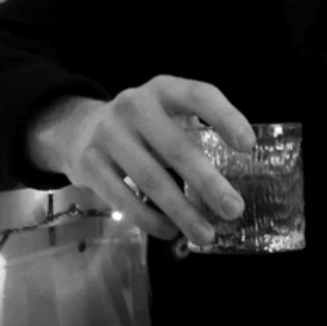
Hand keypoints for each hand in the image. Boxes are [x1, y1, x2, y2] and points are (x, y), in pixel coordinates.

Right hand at [24, 76, 253, 243]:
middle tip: (234, 209)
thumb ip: (195, 137)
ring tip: (206, 234)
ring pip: (150, 178)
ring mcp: (107, 134)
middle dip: (208, 183)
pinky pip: (122, 197)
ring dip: (182, 210)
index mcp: (163, 90)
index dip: (225, 117)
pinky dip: (149, 219)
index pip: (199, 95)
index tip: (248, 146)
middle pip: (176, 147)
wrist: (78, 130)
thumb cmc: (141, 129)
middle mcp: (133, 106)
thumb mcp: (167, 116)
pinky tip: (169, 231)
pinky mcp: (89, 163)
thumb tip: (230, 192)